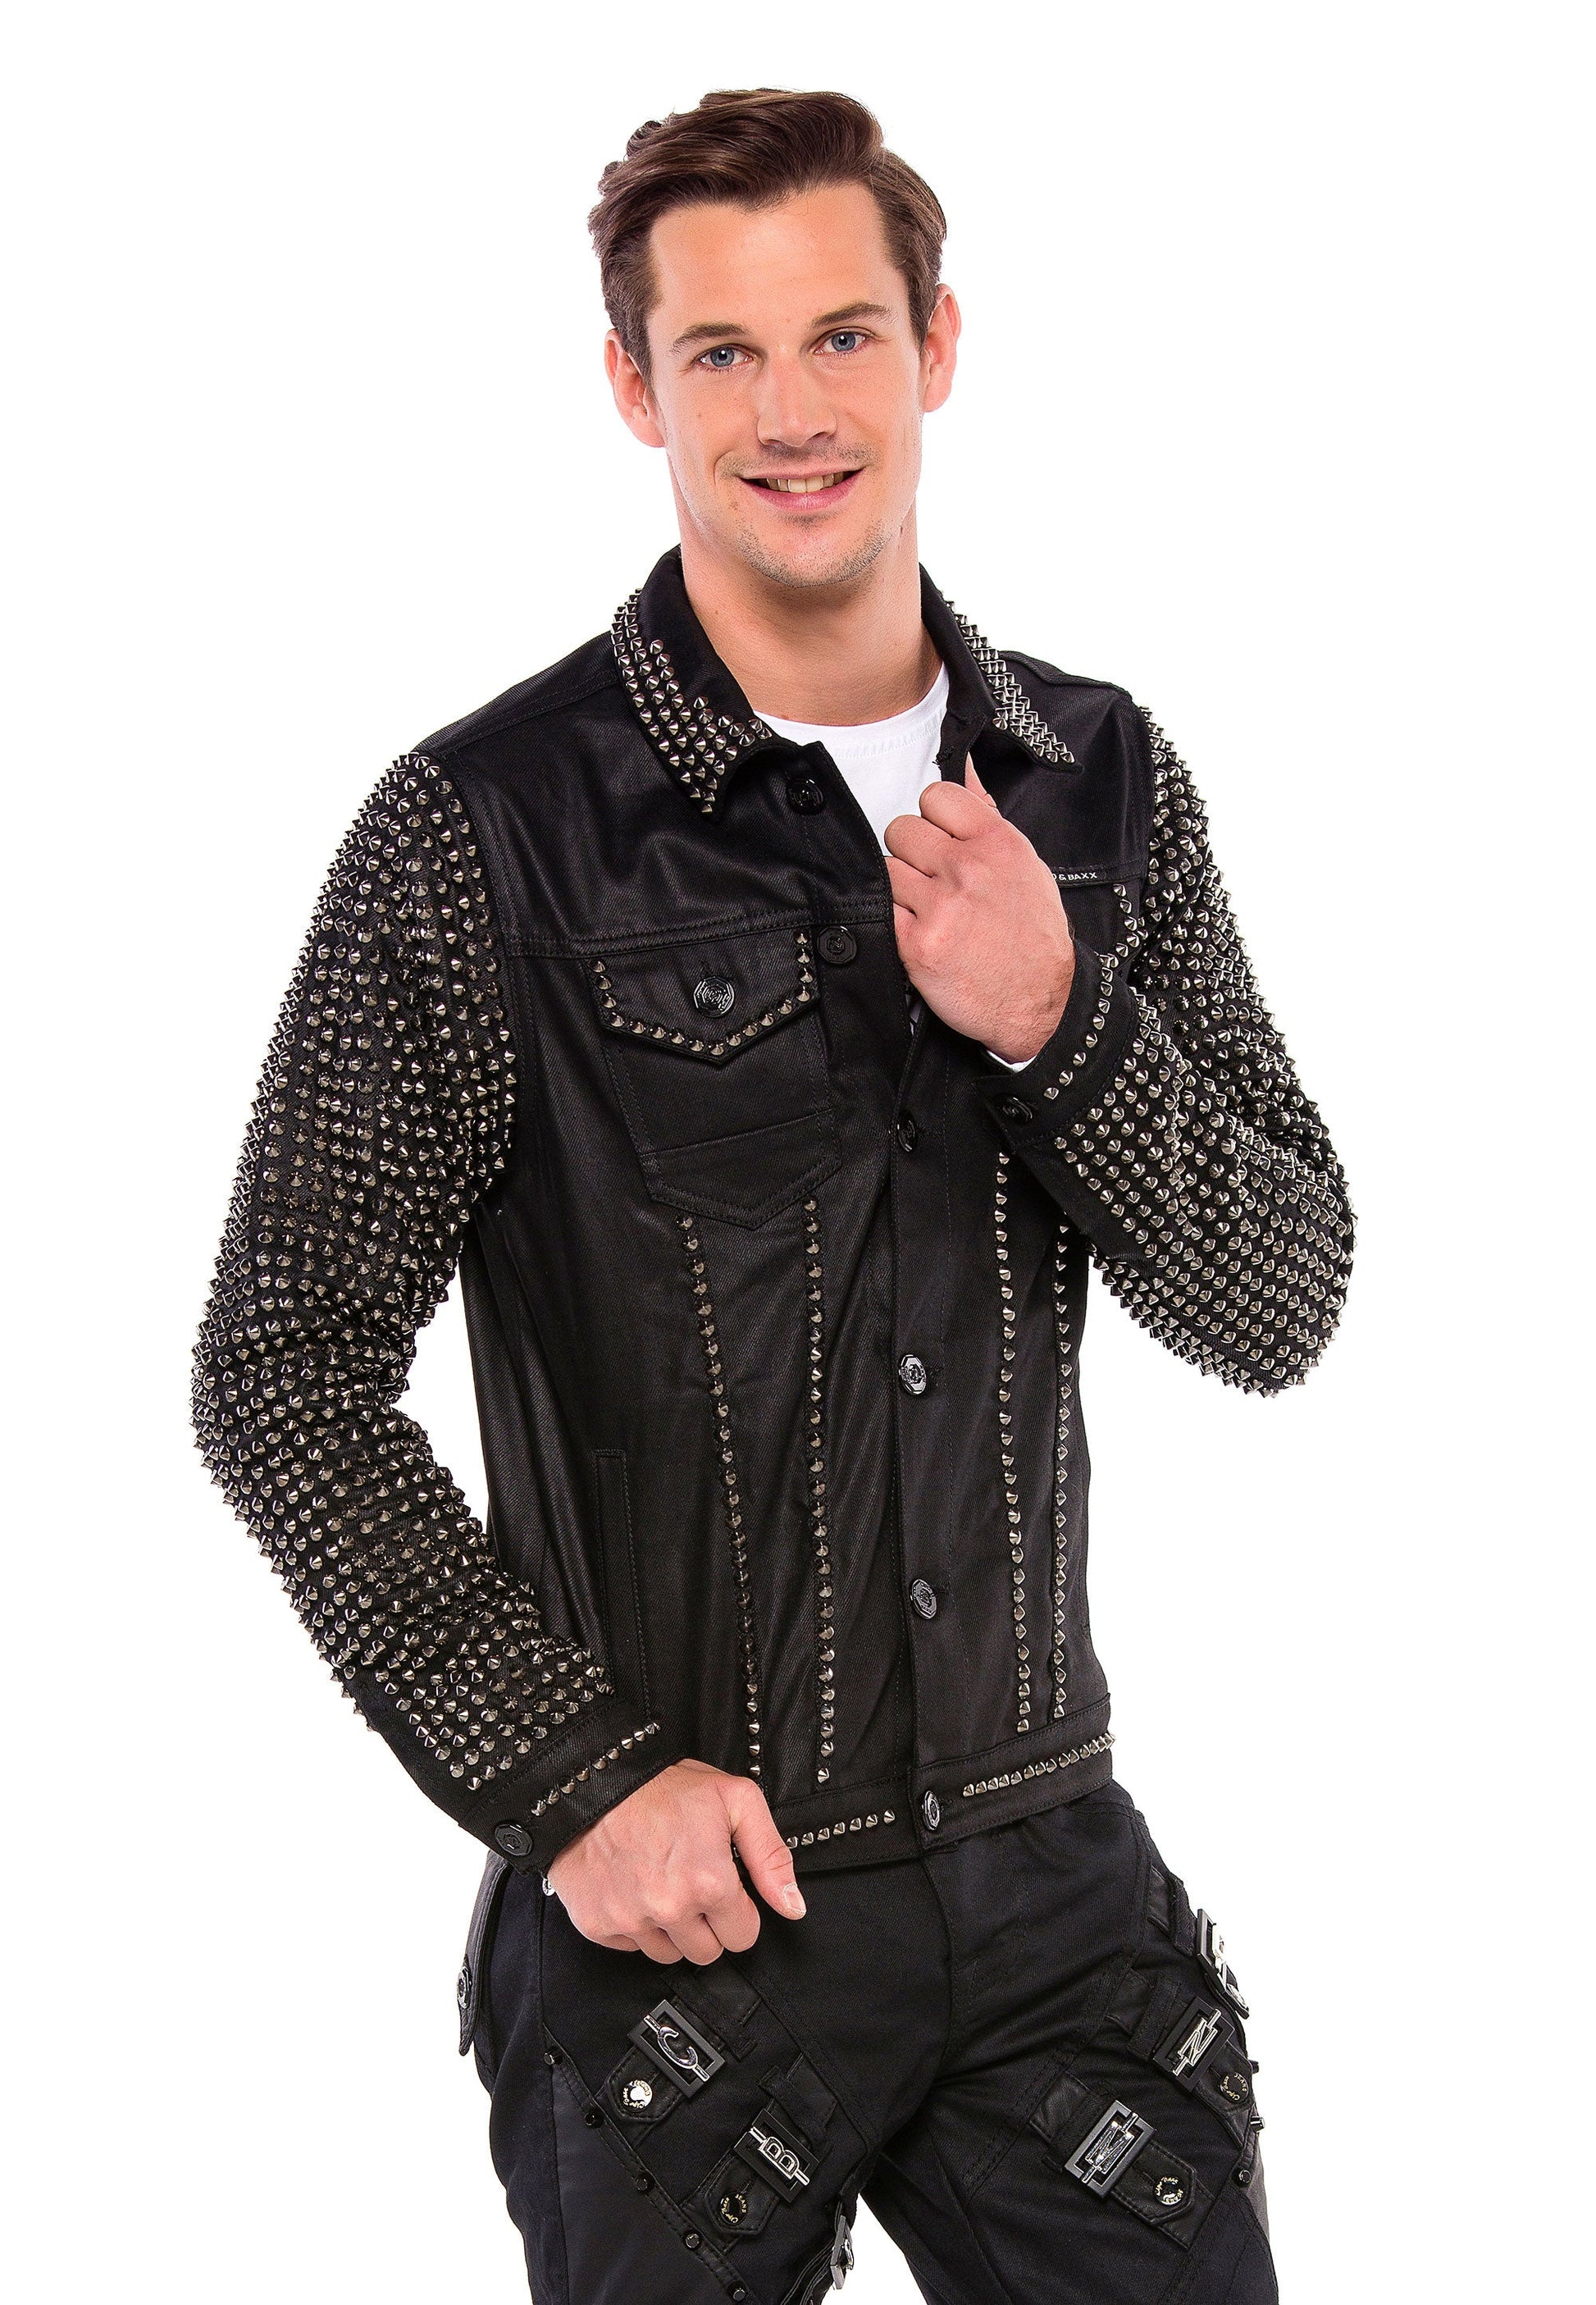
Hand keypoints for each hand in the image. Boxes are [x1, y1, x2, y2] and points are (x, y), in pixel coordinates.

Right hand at [544, 1758, 806, 1961]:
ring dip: (671, 1929)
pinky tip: (633, 1887)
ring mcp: (631, 1920)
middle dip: (707, 1924)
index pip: (744, 1936)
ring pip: (669, 1954)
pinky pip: (630, 1947)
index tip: (724, 1887)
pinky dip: (635, 1924)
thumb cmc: (663, 1786)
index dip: (739, 1911)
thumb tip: (793, 1906)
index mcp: (710, 1883)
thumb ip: (771, 1856)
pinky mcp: (598, 1925)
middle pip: (708, 1953)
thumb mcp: (735, 1799)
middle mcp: (670, 1909)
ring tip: (661, 1883)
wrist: (593, 1780)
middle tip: (691, 1883)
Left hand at [885, 756, 1074, 1063]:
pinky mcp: (916, 943)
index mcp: (997, 843)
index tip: (939, 836)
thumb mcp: (1025, 866)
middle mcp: (968, 868)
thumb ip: (987, 819)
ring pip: (887, 869)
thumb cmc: (1033, 936)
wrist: (1039, 1002)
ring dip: (901, 888)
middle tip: (930, 879)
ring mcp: (940, 906)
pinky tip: (920, 933)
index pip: (937, 795)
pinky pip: (883, 911)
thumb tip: (964, 766)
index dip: (932, 816)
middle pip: (902, 829)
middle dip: (911, 852)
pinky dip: (896, 922)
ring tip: (928, 909)